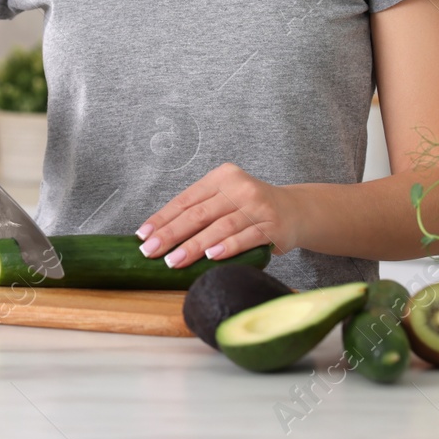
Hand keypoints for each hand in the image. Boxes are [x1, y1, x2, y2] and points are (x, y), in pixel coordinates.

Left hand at [136, 163, 299, 267]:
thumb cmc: (251, 209)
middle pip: (198, 213)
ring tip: (173, 261)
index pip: (185, 199)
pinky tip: (211, 257)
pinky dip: (227, 247)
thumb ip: (200, 211)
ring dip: (194, 246)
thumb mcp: (226, 200)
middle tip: (150, 251)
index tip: (142, 235)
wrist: (296, 211)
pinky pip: (245, 237)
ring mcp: (257, 206)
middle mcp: (239, 187)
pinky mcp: (272, 226)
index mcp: (221, 177)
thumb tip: (158, 235)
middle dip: (170, 234)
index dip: (162, 218)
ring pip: (219, 227)